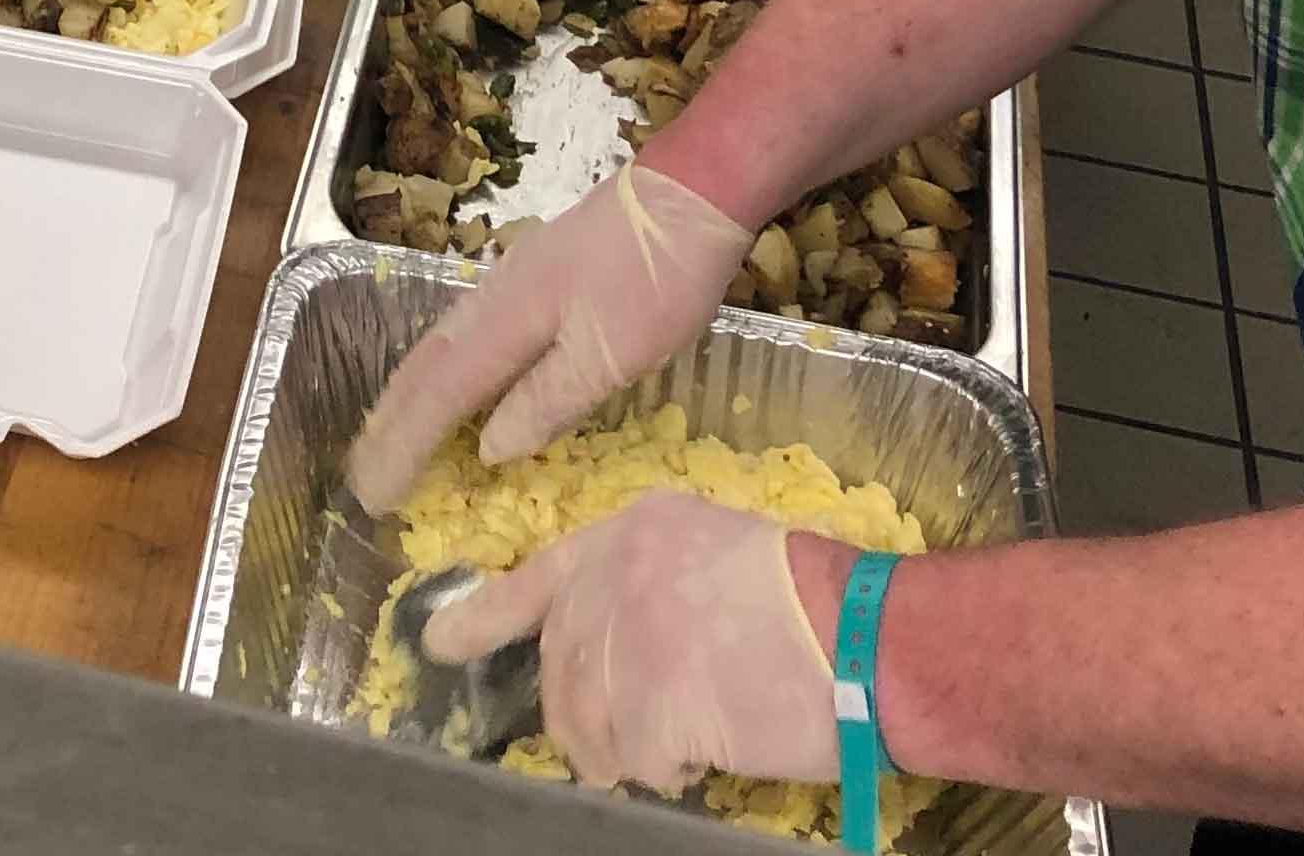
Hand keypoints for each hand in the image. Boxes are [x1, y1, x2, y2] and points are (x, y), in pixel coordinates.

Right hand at [347, 164, 751, 507]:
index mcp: (507, 319)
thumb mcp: (611, 353)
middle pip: (427, 365)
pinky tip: (457, 382)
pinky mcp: (538, 276)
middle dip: (391, 420)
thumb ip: (547, 399)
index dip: (404, 445)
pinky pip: (469, 334)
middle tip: (361, 472)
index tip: (373, 495)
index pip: (440, 394)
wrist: (692, 192)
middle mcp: (495, 297)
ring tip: (391, 434)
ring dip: (412, 394)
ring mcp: (514, 280)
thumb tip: (489, 447)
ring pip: (444, 346)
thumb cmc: (658, 277)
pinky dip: (445, 370)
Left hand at [421, 493, 841, 792]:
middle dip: (582, 716)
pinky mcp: (651, 700)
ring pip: (587, 723)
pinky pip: (634, 761)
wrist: (864, 634)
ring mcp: (628, 636)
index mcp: (629, 532)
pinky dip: (668, 771)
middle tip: (623, 743)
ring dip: (627, 751)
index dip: (483, 616)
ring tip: (683, 740)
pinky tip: (709, 747)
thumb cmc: (809, 599)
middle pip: (561, 666)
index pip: (537, 577)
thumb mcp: (710, 552)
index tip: (439, 643)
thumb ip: (643, 582)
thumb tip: (603, 644)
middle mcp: (615, 575)